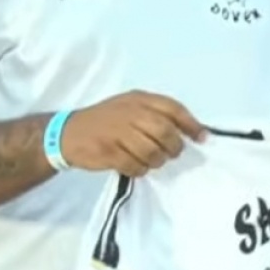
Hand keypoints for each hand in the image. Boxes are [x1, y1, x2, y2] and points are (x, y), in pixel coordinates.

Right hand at [61, 90, 206, 176]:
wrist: (66, 133)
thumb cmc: (105, 120)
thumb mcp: (129, 107)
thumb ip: (156, 114)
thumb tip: (192, 131)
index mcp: (138, 99)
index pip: (173, 108)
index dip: (191, 124)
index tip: (203, 138)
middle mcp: (129, 112)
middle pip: (165, 132)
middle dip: (174, 147)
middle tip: (172, 153)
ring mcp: (117, 132)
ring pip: (152, 151)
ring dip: (157, 160)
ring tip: (152, 161)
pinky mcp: (108, 152)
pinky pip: (135, 165)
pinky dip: (140, 169)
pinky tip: (135, 166)